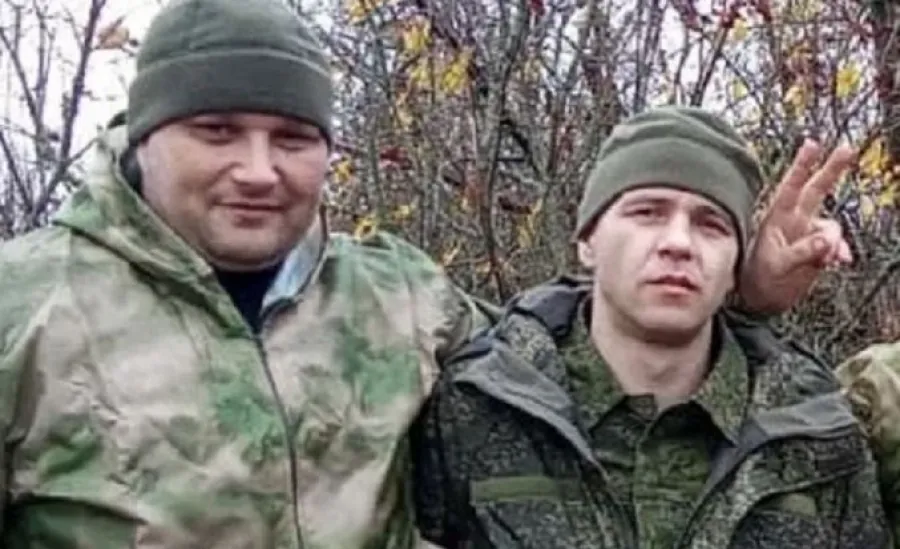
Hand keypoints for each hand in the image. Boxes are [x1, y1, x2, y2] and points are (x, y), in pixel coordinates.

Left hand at [738, 139, 855, 313]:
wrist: (761, 300)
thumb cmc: (759, 279)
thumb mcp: (778, 266)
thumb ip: (803, 252)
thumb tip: (829, 241)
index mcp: (777, 218)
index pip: (791, 187)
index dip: (802, 165)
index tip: (812, 143)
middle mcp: (794, 221)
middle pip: (816, 190)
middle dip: (832, 169)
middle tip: (847, 148)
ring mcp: (808, 234)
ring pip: (831, 225)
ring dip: (834, 239)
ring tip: (827, 260)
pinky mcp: (818, 249)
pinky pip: (836, 245)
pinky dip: (839, 251)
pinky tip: (840, 262)